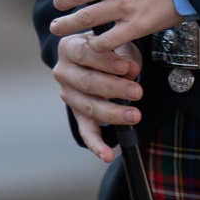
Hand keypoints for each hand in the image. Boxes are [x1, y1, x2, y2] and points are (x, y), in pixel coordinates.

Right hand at [53, 35, 142, 162]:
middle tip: (137, 92)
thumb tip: (131, 70)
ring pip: (88, 107)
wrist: (96, 57)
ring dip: (113, 113)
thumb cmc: (108, 48)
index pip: (84, 53)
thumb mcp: (115, 44)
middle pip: (86, 82)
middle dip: (114, 88)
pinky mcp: (77, 115)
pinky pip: (86, 131)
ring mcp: (68, 95)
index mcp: (69, 47)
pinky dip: (96, 145)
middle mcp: (63, 72)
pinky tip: (107, 155)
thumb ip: (122, 55)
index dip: (105, 61)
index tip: (126, 67)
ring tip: (134, 115)